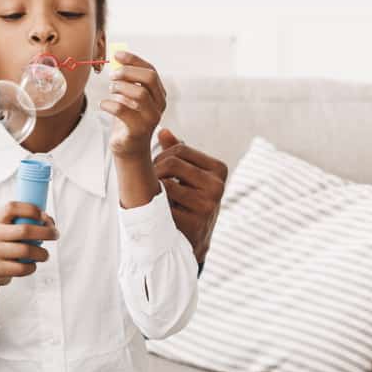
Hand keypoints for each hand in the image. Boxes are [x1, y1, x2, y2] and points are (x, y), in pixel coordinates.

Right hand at [0, 202, 57, 319]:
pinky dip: (32, 267)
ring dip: (42, 253)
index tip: (44, 216)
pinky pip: (22, 268)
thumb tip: (49, 221)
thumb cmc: (5, 245)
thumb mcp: (10, 229)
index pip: (12, 207)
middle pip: (25, 230)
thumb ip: (29, 222)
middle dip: (46, 232)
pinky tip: (31, 265)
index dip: (31, 209)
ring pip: (26, 251)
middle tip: (55, 235)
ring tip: (44, 255)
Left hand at [100, 51, 166, 159]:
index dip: (133, 60)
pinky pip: (122, 111)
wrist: (128, 148)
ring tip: (110, 92)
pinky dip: (109, 104)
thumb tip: (116, 60)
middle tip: (112, 76)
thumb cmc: (127, 120)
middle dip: (128, 72)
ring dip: (119, 88)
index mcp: (158, 94)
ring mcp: (151, 118)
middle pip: (149, 78)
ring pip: (139, 94)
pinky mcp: (138, 130)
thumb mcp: (127, 98)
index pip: (150, 70)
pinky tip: (104, 105)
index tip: (117, 55)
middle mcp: (159, 105)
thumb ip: (125, 81)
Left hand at [153, 128, 228, 263]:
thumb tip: (163, 131)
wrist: (190, 240)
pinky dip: (156, 206)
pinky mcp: (194, 222)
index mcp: (218, 169)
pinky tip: (161, 212)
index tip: (158, 170)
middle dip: (155, 171)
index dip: (161, 157)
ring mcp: (208, 205)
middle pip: (171, 163)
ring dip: (155, 189)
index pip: (179, 149)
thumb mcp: (187, 175)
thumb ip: (177, 153)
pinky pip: (162, 205)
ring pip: (165, 183)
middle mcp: (217, 185)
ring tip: (158, 197)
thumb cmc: (186, 201)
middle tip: (152, 183)